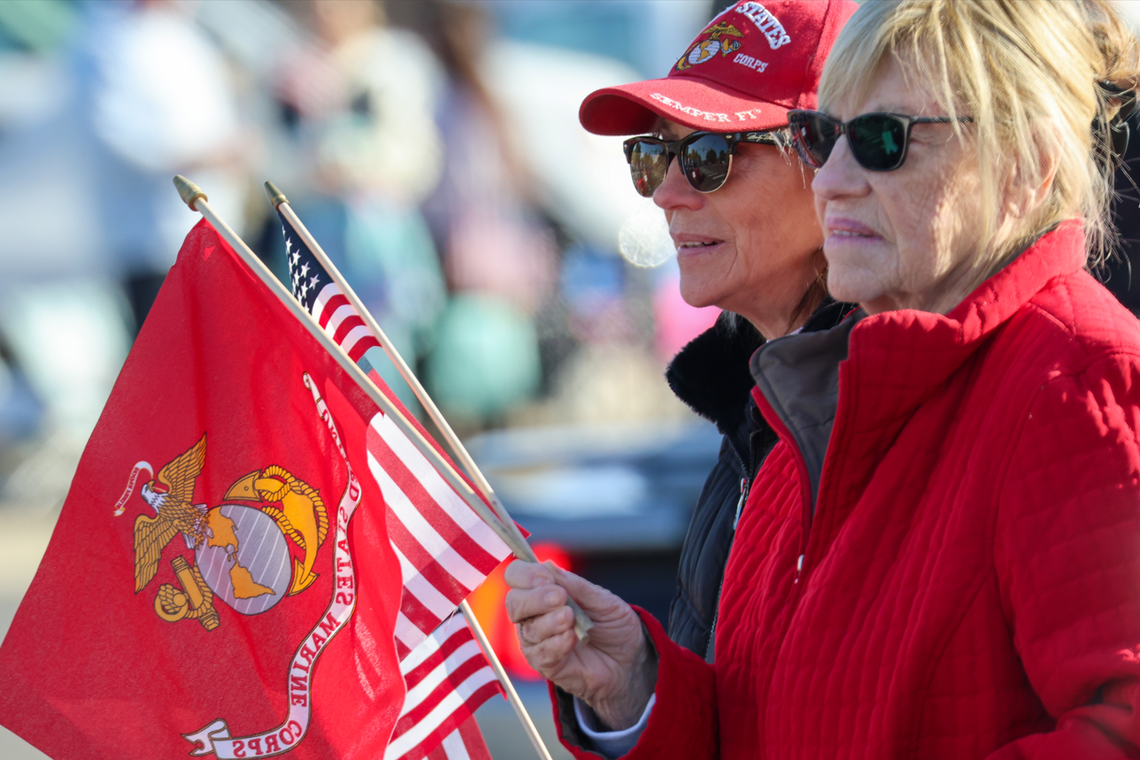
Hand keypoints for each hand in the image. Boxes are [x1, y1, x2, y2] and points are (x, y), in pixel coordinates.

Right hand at [504, 560, 656, 729]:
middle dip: (535, 598)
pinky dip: (554, 644)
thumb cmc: (613, 626)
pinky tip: (571, 638)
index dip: (526, 574)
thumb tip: (548, 565)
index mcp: (544, 592)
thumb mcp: (603, 600)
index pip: (517, 576)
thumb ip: (576, 586)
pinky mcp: (546, 665)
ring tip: (570, 618)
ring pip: (527, 629)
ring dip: (548, 622)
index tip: (547, 578)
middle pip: (514, 602)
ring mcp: (538, 641)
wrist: (630, 660)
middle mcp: (534, 615)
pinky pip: (539, 654)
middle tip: (559, 598)